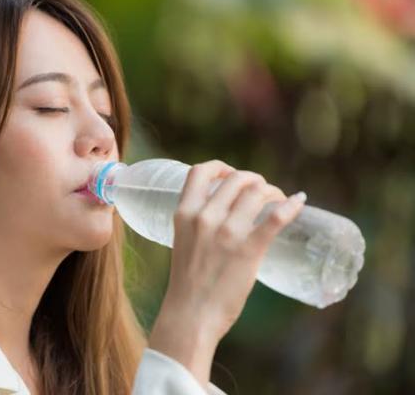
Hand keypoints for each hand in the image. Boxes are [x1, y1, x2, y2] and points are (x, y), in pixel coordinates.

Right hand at [148, 160, 305, 387]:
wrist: (191, 315)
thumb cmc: (187, 283)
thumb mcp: (183, 242)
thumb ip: (198, 224)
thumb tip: (225, 213)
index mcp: (184, 213)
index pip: (201, 171)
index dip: (221, 167)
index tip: (231, 175)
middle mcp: (204, 217)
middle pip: (236, 178)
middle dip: (254, 180)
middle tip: (263, 193)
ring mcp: (227, 232)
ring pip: (257, 192)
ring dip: (272, 191)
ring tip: (278, 200)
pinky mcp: (248, 250)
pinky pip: (276, 218)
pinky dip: (291, 205)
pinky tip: (299, 201)